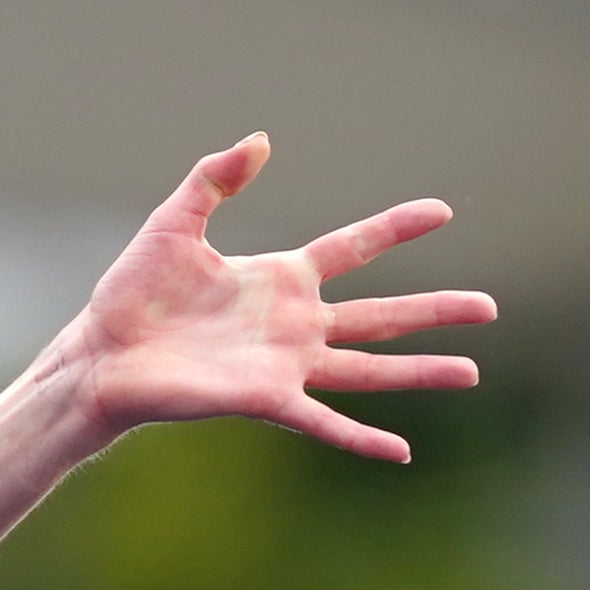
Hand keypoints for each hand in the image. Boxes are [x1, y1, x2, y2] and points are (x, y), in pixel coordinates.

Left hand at [44, 136, 495, 465]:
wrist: (100, 354)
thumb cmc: (130, 295)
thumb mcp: (176, 222)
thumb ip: (217, 177)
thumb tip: (260, 139)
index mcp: (279, 279)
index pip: (352, 248)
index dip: (395, 230)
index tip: (442, 212)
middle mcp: (293, 324)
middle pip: (381, 315)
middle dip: (435, 311)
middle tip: (489, 307)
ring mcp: (285, 365)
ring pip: (370, 368)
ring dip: (421, 372)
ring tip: (472, 370)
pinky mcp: (266, 400)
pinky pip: (324, 422)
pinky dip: (362, 438)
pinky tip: (402, 451)